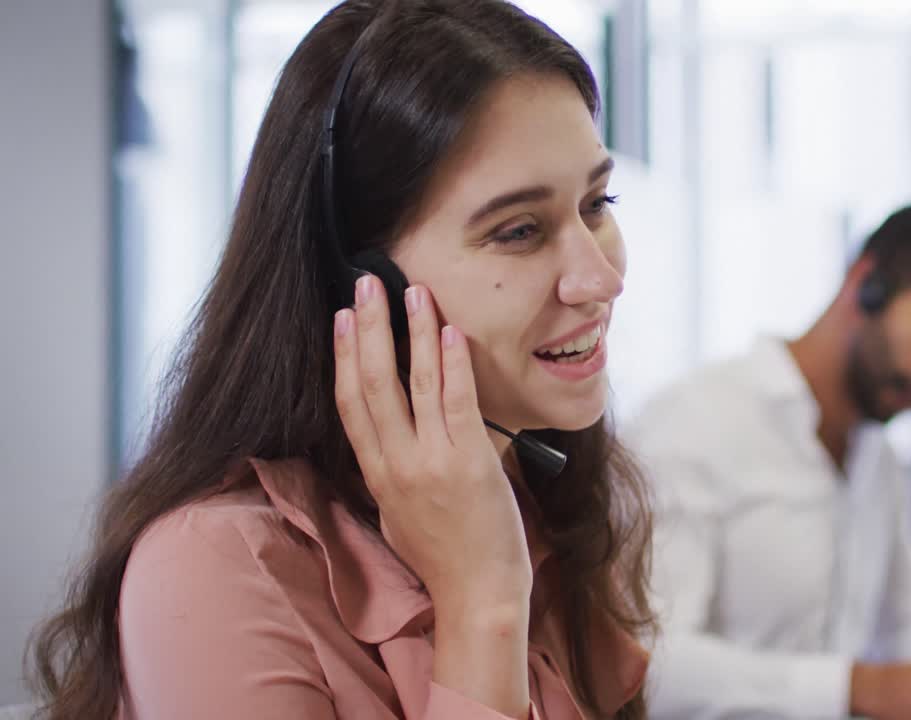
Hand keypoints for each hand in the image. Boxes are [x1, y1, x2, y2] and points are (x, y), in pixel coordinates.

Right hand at [334, 275, 530, 715]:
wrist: (477, 596)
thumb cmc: (445, 558)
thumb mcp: (400, 514)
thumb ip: (392, 473)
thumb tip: (389, 440)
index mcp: (378, 475)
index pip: (350, 404)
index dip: (341, 358)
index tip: (340, 319)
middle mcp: (396, 464)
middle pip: (371, 383)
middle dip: (367, 329)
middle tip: (364, 285)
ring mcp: (431, 462)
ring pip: (413, 383)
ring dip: (410, 332)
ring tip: (410, 291)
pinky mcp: (469, 463)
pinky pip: (457, 402)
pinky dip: (451, 363)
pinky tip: (448, 331)